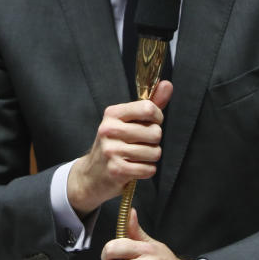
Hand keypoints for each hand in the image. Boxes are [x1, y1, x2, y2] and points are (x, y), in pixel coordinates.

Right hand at [67, 81, 171, 215]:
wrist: (91, 175)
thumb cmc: (114, 144)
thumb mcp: (127, 121)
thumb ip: (149, 104)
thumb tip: (167, 84)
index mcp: (112, 114)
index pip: (148, 108)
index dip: (157, 117)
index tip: (151, 123)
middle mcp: (109, 130)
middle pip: (155, 132)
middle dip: (154, 141)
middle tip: (141, 143)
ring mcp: (112, 150)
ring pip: (154, 152)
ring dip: (151, 157)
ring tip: (138, 157)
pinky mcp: (116, 170)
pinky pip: (148, 169)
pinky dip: (147, 170)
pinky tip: (135, 168)